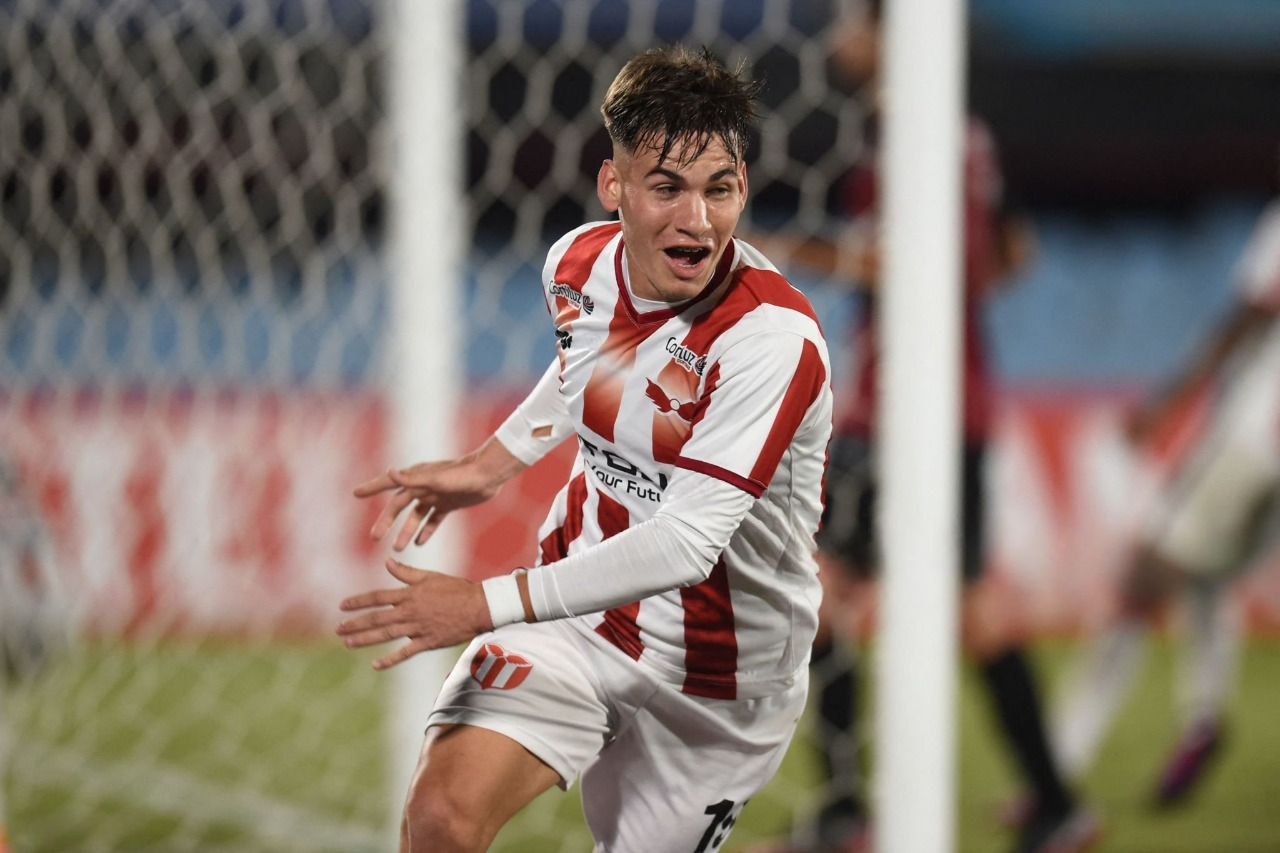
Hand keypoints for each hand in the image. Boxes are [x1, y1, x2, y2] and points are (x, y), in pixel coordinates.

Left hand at [336, 557, 492, 668]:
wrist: (479, 606)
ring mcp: (417, 629)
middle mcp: (410, 612)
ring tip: (348, 643)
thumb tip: (387, 562)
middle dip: (355, 623)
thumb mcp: (430, 576)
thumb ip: (407, 572)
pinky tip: (376, 665)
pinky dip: (390, 660)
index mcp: (409, 594)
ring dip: (365, 639)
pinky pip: (405, 653)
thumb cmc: (456, 589)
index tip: (342, 606)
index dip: (358, 601)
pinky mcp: (427, 642)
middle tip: (338, 628)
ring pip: (386, 635)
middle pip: (377, 618)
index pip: (378, 597)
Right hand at [353, 452, 507, 550]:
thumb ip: (412, 478)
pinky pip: (433, 519)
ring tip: (398, 549)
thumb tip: (389, 471)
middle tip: (375, 538)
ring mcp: (436, 495)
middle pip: (399, 506)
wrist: (488, 475)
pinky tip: (419, 544)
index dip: (372, 488)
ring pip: (416, 516)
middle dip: (386, 521)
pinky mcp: (449, 503)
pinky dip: (426, 531)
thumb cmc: (462, 476)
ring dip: (406, 531)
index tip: (355, 493)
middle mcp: (423, 486)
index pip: (388, 483)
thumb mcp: (436, 479)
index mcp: (416, 477)